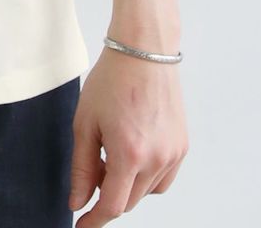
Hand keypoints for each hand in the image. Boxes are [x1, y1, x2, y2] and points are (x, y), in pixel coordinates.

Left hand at [68, 46, 187, 222]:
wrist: (144, 50)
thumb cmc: (112, 79)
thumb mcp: (85, 122)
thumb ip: (82, 167)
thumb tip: (78, 202)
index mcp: (129, 154)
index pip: (113, 206)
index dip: (94, 220)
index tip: (82, 225)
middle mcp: (157, 159)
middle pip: (129, 201)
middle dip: (108, 195)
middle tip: (94, 169)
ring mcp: (174, 154)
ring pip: (146, 191)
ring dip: (128, 184)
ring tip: (112, 151)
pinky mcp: (182, 146)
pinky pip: (163, 177)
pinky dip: (146, 175)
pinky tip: (133, 149)